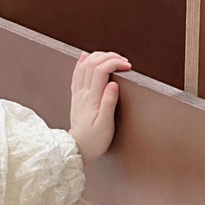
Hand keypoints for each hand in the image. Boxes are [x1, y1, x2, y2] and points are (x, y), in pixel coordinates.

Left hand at [68, 50, 131, 165]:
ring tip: (111, 57)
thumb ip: (109, 103)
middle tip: (123, 61)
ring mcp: (78, 93)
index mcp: (92, 99)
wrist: (78, 148)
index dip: (115, 63)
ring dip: (98, 56)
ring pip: (84, 66)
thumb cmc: (94, 140)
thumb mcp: (106, 124)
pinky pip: (76, 74)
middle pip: (92, 63)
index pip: (101, 70)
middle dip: (110, 56)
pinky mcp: (76, 96)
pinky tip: (85, 57)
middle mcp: (83, 93)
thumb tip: (113, 84)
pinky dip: (81, 62)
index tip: (127, 66)